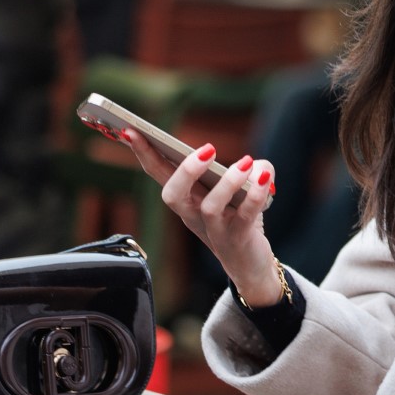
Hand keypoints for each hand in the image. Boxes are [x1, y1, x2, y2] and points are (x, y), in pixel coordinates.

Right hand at [123, 132, 282, 304]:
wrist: (250, 264)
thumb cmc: (239, 219)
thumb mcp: (242, 189)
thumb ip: (250, 169)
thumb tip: (255, 164)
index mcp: (186, 199)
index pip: (158, 174)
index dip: (143, 153)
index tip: (130, 130)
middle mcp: (193, 215)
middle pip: (174, 195)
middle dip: (186, 171)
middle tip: (208, 148)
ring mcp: (214, 229)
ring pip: (210, 207)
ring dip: (228, 182)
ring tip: (246, 162)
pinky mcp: (238, 238)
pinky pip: (245, 216)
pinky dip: (255, 195)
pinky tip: (264, 178)